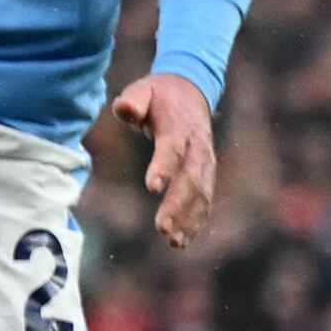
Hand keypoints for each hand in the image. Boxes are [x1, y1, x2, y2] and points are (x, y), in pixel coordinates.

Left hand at [110, 71, 218, 246]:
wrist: (191, 90)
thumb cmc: (159, 94)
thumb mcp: (143, 89)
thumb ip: (133, 101)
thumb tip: (123, 108)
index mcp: (178, 126)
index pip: (172, 148)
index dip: (163, 166)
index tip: (151, 187)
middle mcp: (196, 146)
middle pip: (190, 178)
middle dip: (177, 204)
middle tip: (162, 228)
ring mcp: (205, 160)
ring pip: (201, 193)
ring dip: (189, 218)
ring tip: (174, 242)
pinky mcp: (207, 172)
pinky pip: (205, 199)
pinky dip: (197, 220)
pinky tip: (183, 240)